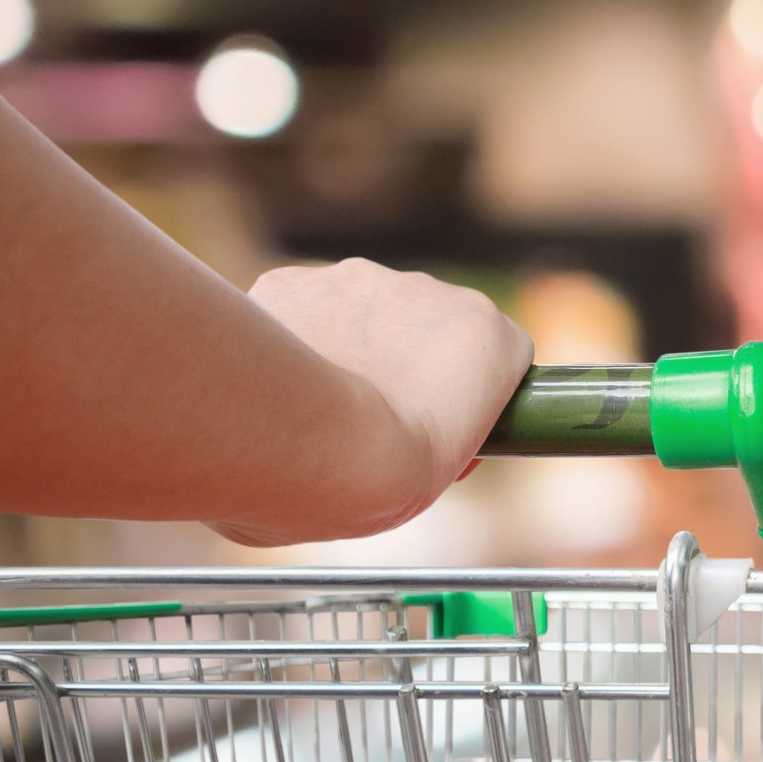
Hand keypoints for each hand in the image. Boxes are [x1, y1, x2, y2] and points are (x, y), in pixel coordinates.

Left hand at [224, 259, 533, 544]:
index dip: (455, 390)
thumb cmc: (384, 482)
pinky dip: (287, 336)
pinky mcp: (294, 281)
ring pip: (353, 307)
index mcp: (488, 333)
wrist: (316, 454)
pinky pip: (295, 305)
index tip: (429, 425)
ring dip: (342, 343)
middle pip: (417, 321)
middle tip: (369, 418)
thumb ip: (445, 420)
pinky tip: (275, 383)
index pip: (483, 349)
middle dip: (396, 359)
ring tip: (312, 404)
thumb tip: (411, 427)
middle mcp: (430, 289)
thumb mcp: (452, 462)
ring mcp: (357, 280)